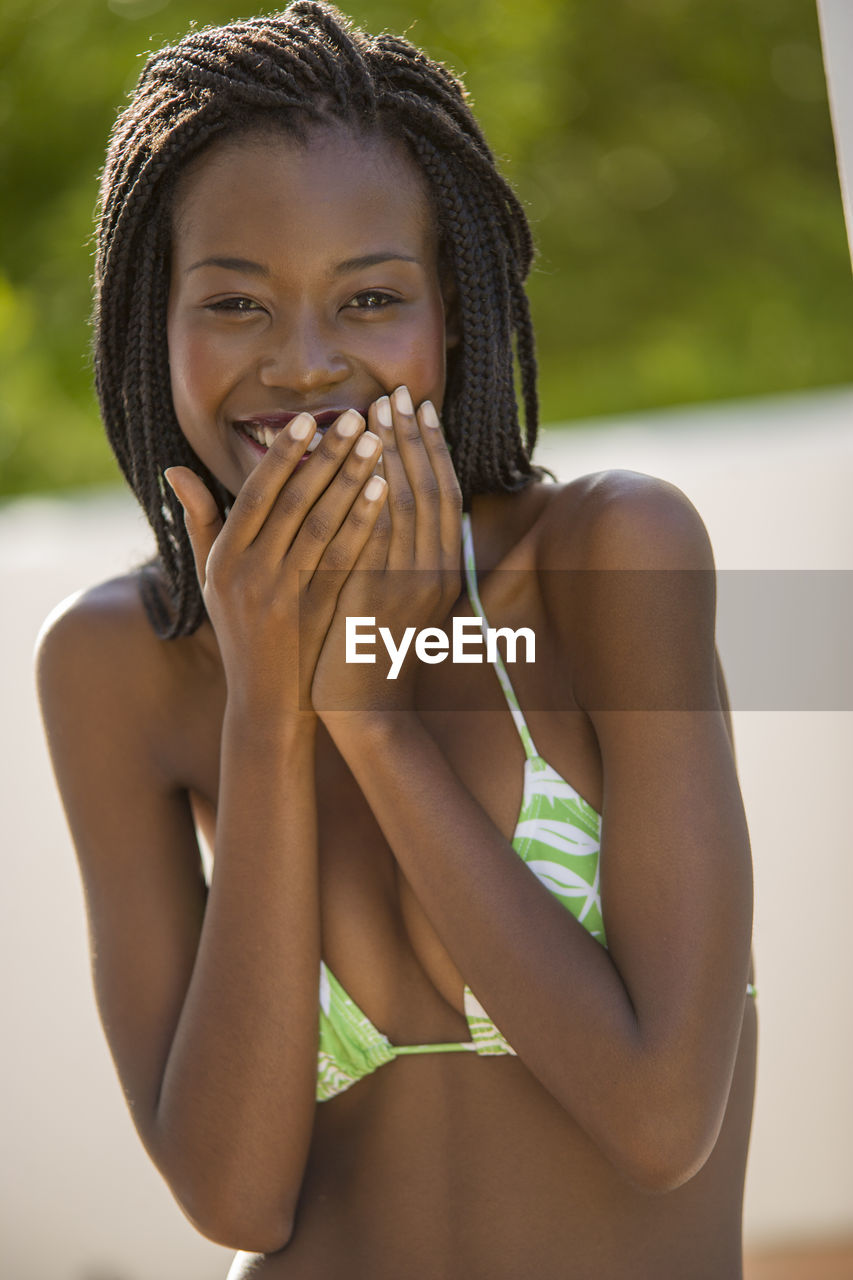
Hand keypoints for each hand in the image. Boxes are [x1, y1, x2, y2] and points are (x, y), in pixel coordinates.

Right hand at [163, 411, 387, 716]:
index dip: (283, 454)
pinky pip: (346, 559)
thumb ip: (198, 521)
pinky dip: (365, 522)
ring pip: (323, 526)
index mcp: (225, 559)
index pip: (256, 494)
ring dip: (352, 480)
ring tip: (378, 444)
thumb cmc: (240, 631)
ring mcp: (287, 595)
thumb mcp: (211, 579)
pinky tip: (386, 493)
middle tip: (358, 416)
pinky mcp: (319, 613)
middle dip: (327, 455)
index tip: (308, 420)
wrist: (267, 702)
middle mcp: (252, 574)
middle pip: (294, 502)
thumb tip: (174, 468)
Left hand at [311, 387, 462, 715]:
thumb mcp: (402, 596)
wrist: (365, 707)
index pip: (444, 493)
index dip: (432, 446)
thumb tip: (394, 499)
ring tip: (374, 413)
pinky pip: (379, 540)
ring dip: (393, 455)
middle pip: (430, 489)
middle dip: (412, 437)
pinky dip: (375, 501)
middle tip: (395, 392)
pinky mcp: (377, 600)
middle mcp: (435, 572)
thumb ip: (404, 550)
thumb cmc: (375, 649)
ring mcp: (408, 586)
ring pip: (408, 507)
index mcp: (443, 568)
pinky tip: (364, 467)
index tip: (418, 406)